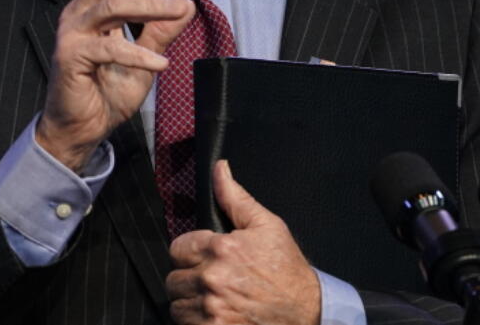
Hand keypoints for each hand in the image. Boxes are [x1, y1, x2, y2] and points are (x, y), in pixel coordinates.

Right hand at [36, 0, 194, 170]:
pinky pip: (110, 48)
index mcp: (93, 10)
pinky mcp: (71, 56)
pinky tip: (160, 64)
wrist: (81, 129)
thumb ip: (161, 32)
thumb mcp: (144, 58)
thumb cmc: (107, 92)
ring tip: (179, 10)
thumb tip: (188, 6)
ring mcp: (72, 33)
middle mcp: (79, 14)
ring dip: (150, 6)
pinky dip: (139, 53)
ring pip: (112, 5)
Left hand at [166, 160, 320, 324]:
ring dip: (190, 302)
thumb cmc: (287, 270)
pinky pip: (184, 324)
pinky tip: (215, 314)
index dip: (190, 253)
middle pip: (173, 278)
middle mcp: (212, 278)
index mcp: (222, 248)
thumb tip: (219, 169)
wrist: (306, 310)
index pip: (177, 248)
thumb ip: (235, 197)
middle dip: (189, 278)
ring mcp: (212, 308)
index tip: (203, 259)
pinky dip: (195, 322)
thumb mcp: (266, 225)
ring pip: (177, 303)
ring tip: (214, 299)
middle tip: (211, 281)